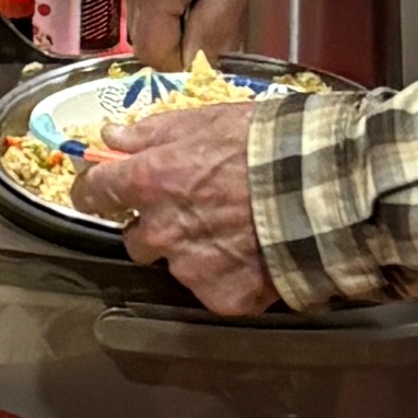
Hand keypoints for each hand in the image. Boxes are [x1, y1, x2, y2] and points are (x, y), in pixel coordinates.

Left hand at [73, 97, 276, 320]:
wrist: (323, 190)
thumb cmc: (265, 145)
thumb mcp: (207, 120)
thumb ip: (152, 132)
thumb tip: (111, 136)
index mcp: (149, 183)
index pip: (94, 193)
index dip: (94, 191)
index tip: (99, 191)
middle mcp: (160, 232)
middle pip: (135, 239)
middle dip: (156, 226)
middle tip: (194, 210)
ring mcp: (190, 269)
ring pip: (175, 265)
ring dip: (192, 252)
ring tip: (235, 231)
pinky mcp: (221, 296)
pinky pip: (212, 289)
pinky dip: (227, 276)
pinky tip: (254, 254)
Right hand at [114, 0, 288, 57]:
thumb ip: (215, 28)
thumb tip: (198, 70)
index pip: (155, 50)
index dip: (185, 62)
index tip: (213, 52)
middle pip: (142, 40)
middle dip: (178, 42)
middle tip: (214, 20)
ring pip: (141, 23)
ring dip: (172, 23)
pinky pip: (139, 0)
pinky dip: (164, 5)